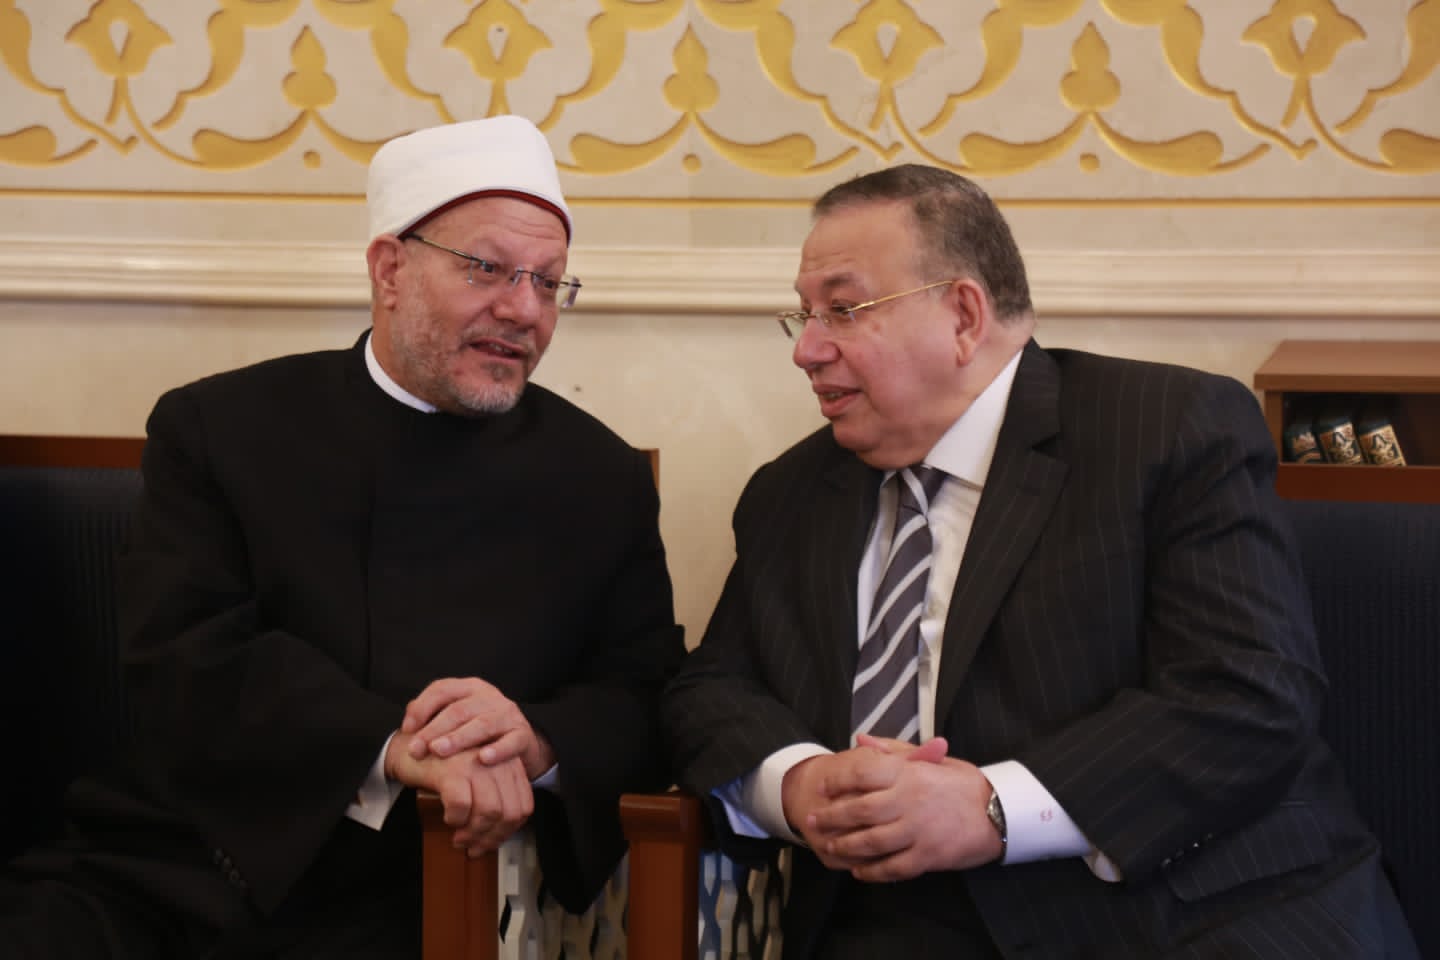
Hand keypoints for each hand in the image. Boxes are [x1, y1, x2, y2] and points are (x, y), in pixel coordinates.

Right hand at [386, 732, 533, 855]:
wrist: (409, 749)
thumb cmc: (443, 768)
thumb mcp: (477, 781)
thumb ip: (493, 799)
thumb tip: (497, 838)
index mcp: (508, 764)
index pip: (523, 806)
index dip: (508, 831)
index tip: (491, 842)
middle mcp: (497, 761)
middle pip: (509, 812)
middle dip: (491, 838)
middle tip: (472, 847)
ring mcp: (475, 763)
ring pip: (489, 812)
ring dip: (473, 833)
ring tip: (459, 838)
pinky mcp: (452, 769)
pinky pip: (462, 805)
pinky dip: (456, 819)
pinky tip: (449, 819)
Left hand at [402, 677, 554, 778]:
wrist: (518, 742)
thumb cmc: (478, 731)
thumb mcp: (457, 718)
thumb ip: (432, 716)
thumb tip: (408, 722)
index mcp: (469, 688)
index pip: (442, 689)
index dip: (422, 707)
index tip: (406, 729)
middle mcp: (489, 697)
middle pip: (459, 709)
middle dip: (434, 730)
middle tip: (416, 749)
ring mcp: (507, 714)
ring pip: (482, 724)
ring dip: (459, 738)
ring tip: (439, 751)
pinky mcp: (523, 734)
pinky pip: (511, 741)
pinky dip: (498, 750)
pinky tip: (483, 759)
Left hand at [808, 740, 1002, 881]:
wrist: (1001, 812)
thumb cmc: (964, 782)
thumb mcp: (932, 759)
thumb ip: (893, 750)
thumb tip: (860, 739)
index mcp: (908, 773)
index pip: (861, 773)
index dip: (837, 780)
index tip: (821, 787)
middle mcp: (909, 801)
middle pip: (858, 811)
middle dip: (830, 818)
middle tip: (811, 822)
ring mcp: (918, 830)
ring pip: (870, 842)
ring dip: (845, 847)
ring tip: (829, 849)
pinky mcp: (928, 856)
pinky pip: (892, 867)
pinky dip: (872, 872)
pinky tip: (859, 871)